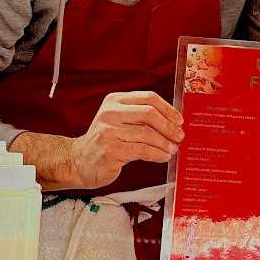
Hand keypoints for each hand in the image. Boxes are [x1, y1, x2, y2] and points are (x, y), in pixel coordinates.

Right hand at [65, 90, 184, 190]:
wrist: (79, 161)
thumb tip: (173, 123)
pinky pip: (142, 150)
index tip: (179, 120)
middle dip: (169, 126)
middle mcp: (110, 112)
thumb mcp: (119, 121)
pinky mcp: (111, 150)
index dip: (168, 109)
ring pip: (147, 133)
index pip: (148, 98)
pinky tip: (163, 157)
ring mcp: (109, 131)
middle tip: (179, 137)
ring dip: (164, 143)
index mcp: (115, 100)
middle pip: (149, 113)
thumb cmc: (105, 142)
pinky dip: (157, 154)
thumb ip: (140, 117)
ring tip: (172, 149)